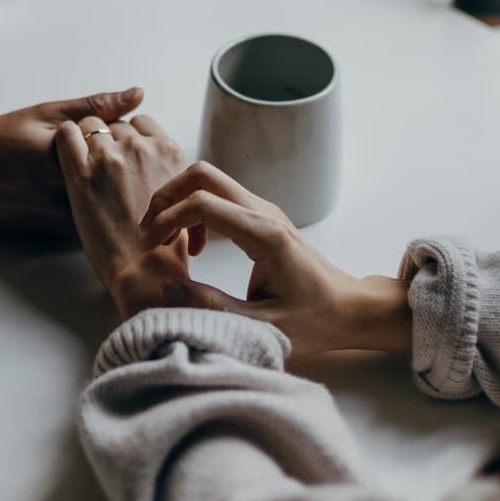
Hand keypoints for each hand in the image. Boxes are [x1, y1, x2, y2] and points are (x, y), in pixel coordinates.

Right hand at [0, 88, 143, 233]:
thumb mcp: (43, 114)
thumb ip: (94, 107)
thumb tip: (137, 94)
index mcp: (71, 160)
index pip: (126, 145)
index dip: (122, 134)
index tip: (106, 128)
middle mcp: (73, 196)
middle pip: (124, 176)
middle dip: (121, 160)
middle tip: (96, 146)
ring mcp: (70, 219)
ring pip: (112, 198)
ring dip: (111, 183)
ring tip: (71, 169)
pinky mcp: (64, 232)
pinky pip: (96, 214)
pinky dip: (97, 200)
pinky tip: (76, 187)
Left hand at [55, 115, 188, 319]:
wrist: (145, 270)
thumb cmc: (164, 245)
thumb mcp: (181, 198)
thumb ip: (168, 173)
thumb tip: (158, 167)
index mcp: (168, 152)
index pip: (143, 123)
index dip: (130, 136)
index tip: (123, 152)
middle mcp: (141, 148)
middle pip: (116, 125)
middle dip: (108, 140)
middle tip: (102, 167)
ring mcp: (110, 157)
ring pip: (90, 125)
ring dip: (85, 140)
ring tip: (83, 165)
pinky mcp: (81, 172)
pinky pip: (66, 133)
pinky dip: (64, 139)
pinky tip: (66, 155)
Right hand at [138, 161, 411, 354]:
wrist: (350, 308)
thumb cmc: (314, 320)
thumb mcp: (260, 325)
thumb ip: (211, 306)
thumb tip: (166, 288)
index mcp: (264, 235)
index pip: (202, 203)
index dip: (166, 220)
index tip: (149, 247)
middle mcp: (264, 212)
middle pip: (202, 174)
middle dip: (166, 197)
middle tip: (150, 234)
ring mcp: (264, 210)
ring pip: (209, 180)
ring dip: (179, 202)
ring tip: (167, 242)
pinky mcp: (262, 216)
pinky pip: (220, 197)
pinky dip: (195, 211)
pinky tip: (195, 247)